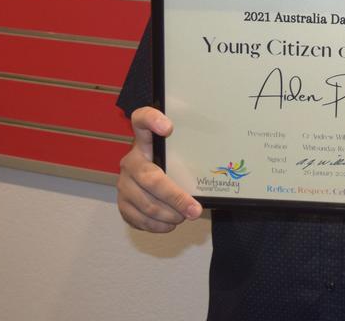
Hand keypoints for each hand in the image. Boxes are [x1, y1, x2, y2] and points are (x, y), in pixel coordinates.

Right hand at [116, 106, 202, 231]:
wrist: (145, 183)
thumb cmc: (169, 166)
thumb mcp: (176, 155)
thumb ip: (188, 155)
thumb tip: (222, 172)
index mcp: (144, 142)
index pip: (141, 119)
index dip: (152, 120)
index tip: (168, 127)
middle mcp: (130, 161)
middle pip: (151, 179)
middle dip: (176, 198)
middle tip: (195, 210)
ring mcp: (123, 183)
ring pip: (146, 204)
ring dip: (169, 215)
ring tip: (184, 216)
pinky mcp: (121, 203)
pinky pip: (139, 218)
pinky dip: (157, 225)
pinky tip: (170, 223)